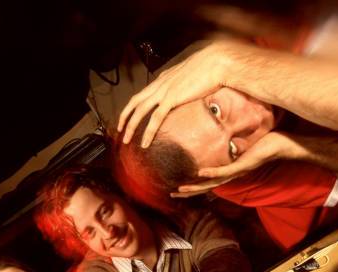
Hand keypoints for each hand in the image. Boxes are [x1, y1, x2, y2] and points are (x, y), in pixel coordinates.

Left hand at [118, 40, 243, 146]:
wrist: (218, 62)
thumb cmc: (211, 67)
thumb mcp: (191, 76)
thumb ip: (184, 84)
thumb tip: (186, 90)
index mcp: (164, 78)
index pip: (143, 93)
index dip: (133, 106)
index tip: (128, 117)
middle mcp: (160, 84)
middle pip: (135, 102)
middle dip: (125, 117)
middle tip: (120, 131)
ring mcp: (164, 91)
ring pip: (140, 111)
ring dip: (131, 127)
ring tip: (126, 140)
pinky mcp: (172, 99)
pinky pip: (155, 119)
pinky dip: (148, 132)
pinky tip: (144, 143)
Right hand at [172, 131, 296, 197]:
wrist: (283, 144)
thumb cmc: (265, 141)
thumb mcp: (244, 143)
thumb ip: (232, 145)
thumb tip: (221, 136)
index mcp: (230, 171)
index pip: (208, 181)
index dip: (193, 185)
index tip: (179, 187)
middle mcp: (231, 175)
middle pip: (206, 187)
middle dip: (189, 192)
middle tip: (173, 194)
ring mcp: (236, 172)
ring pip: (212, 183)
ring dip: (195, 187)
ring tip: (181, 189)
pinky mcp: (242, 166)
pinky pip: (224, 171)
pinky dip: (211, 173)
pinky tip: (199, 173)